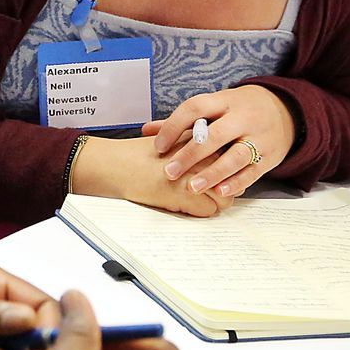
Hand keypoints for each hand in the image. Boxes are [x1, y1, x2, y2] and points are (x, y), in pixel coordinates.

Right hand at [68, 136, 231, 216]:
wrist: (116, 164)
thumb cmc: (138, 154)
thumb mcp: (170, 139)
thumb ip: (193, 143)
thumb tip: (213, 157)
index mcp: (200, 138)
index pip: (232, 155)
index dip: (227, 169)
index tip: (219, 175)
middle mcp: (204, 154)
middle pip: (234, 177)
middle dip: (225, 187)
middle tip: (211, 192)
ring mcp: (197, 174)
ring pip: (226, 197)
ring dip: (215, 202)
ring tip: (198, 201)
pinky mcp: (187, 194)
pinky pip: (210, 210)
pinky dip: (200, 212)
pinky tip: (185, 206)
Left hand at [144, 85, 296, 199]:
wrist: (286, 110)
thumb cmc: (238, 110)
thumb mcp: (215, 107)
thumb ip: (182, 121)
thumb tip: (146, 131)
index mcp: (224, 101)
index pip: (196, 108)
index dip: (174, 126)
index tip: (158, 146)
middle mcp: (243, 117)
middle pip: (216, 135)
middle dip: (190, 154)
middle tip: (169, 171)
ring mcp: (259, 137)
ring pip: (236, 155)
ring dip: (213, 173)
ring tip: (192, 187)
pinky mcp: (270, 156)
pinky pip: (253, 171)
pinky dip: (236, 182)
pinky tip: (219, 192)